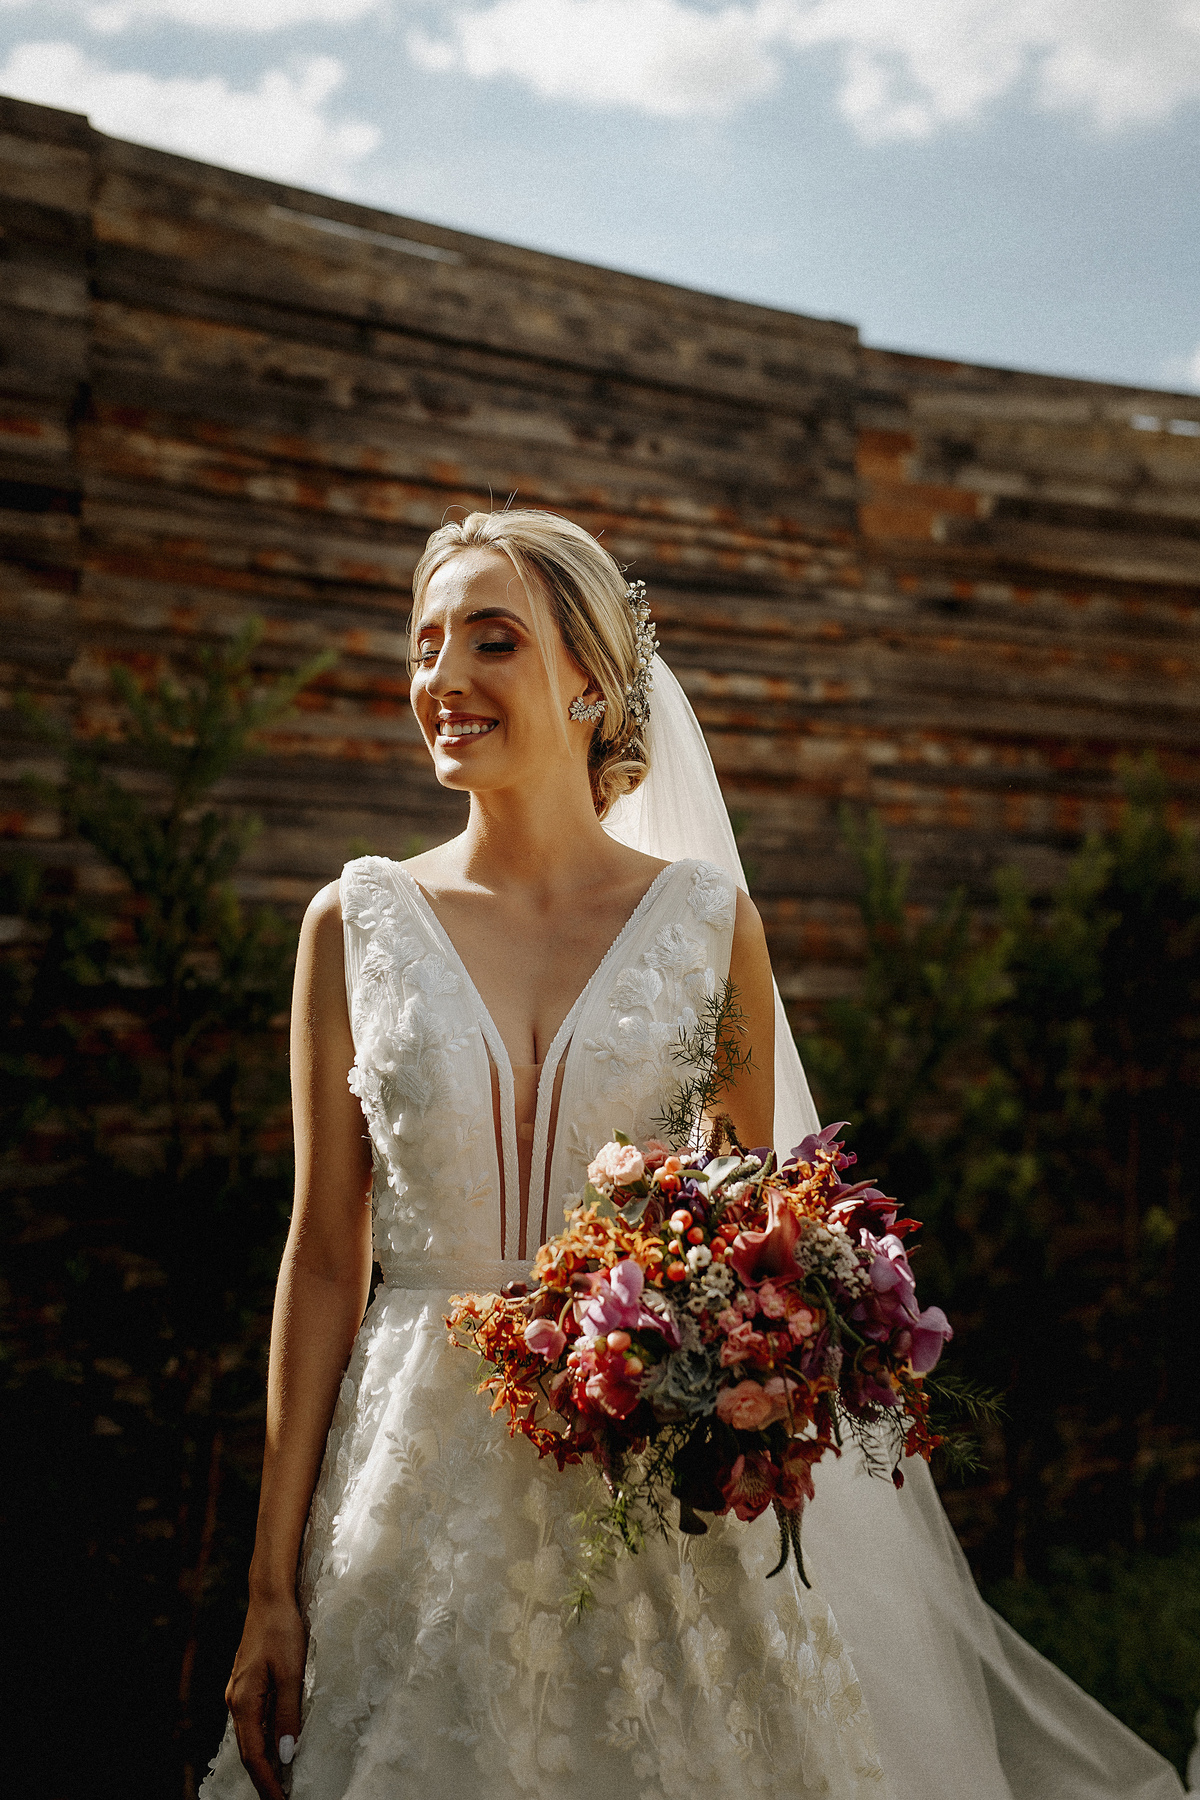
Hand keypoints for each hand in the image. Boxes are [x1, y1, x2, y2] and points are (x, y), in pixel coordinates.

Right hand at [225, 1594, 306, 1799]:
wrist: (270, 1597)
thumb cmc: (283, 1631)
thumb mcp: (292, 1673)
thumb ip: (288, 1714)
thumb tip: (285, 1756)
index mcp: (244, 1702)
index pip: (254, 1756)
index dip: (267, 1784)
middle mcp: (236, 1701)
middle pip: (248, 1751)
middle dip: (264, 1779)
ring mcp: (238, 1692)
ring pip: (249, 1737)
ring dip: (263, 1762)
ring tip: (280, 1783)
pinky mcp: (247, 1684)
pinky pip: (252, 1721)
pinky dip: (263, 1741)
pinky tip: (275, 1747)